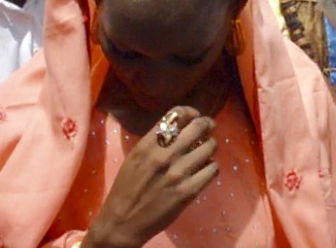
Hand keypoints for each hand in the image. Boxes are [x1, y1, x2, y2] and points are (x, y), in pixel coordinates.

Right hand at [84, 107, 218, 247]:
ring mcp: (178, 173)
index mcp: (148, 145)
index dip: (191, 112)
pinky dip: (212, 167)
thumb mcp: (135, 157)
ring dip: (210, 147)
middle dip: (207, 125)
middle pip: (199, 126)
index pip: (177, 114)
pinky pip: (212, 169)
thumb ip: (156, 142)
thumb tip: (181, 128)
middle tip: (208, 129)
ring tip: (205, 152)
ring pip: (210, 146)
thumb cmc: (127, 188)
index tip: (194, 117)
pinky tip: (205, 170)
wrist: (122, 222)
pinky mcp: (189, 191)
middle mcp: (164, 155)